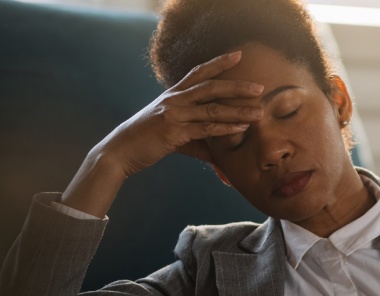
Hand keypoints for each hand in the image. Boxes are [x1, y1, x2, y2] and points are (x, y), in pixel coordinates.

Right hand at [98, 50, 263, 176]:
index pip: (198, 73)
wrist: (120, 151)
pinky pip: (205, 128)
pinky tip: (240, 129)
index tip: (238, 55)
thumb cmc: (146, 141)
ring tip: (258, 112)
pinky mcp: (174, 132)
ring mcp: (174, 114)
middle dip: (236, 86)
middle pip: (210, 87)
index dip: (219, 63)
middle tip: (259, 87)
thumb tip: (217, 155)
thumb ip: (196, 140)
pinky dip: (225, 128)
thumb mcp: (172, 134)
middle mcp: (174, 100)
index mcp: (173, 95)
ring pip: (212, 108)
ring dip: (238, 110)